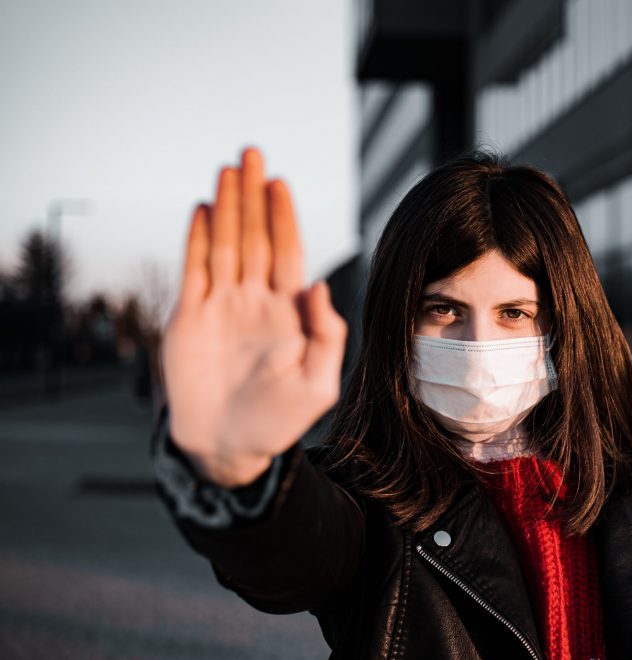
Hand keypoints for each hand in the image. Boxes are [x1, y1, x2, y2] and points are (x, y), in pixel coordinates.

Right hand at [161, 147, 346, 486]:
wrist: (229, 446)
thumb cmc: (280, 421)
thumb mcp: (319, 385)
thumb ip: (326, 336)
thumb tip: (321, 286)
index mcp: (289, 313)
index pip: (287, 254)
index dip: (283, 218)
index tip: (281, 183)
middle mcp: (256, 301)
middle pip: (254, 238)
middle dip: (253, 198)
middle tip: (253, 154)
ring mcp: (223, 307)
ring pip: (224, 246)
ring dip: (225, 208)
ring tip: (227, 171)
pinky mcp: (191, 319)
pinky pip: (194, 271)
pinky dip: (196, 240)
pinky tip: (201, 209)